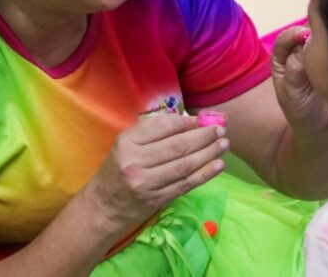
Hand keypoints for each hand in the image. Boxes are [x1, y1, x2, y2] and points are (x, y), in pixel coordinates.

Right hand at [83, 114, 227, 231]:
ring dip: (208, 153)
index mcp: (127, 142)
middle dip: (203, 136)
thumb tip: (188, 121)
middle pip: (177, 146)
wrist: (103, 206)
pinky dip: (205, 174)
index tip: (202, 119)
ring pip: (185, 165)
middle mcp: (135, 162)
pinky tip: (218, 165)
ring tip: (224, 144)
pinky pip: (186, 184)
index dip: (186, 122)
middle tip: (220, 129)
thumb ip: (152, 133)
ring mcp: (147, 183)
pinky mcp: (157, 200)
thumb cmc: (117, 170)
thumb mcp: (126, 145)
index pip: (162, 127)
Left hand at [271, 27, 327, 136]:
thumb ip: (295, 72)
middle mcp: (303, 53)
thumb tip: (302, 45)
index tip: (305, 35)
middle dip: (317, 30)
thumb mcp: (293, 95)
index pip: (286, 39)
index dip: (294, 34)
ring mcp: (324, 55)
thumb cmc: (304, 113)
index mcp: (284, 59)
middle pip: (309, 32)